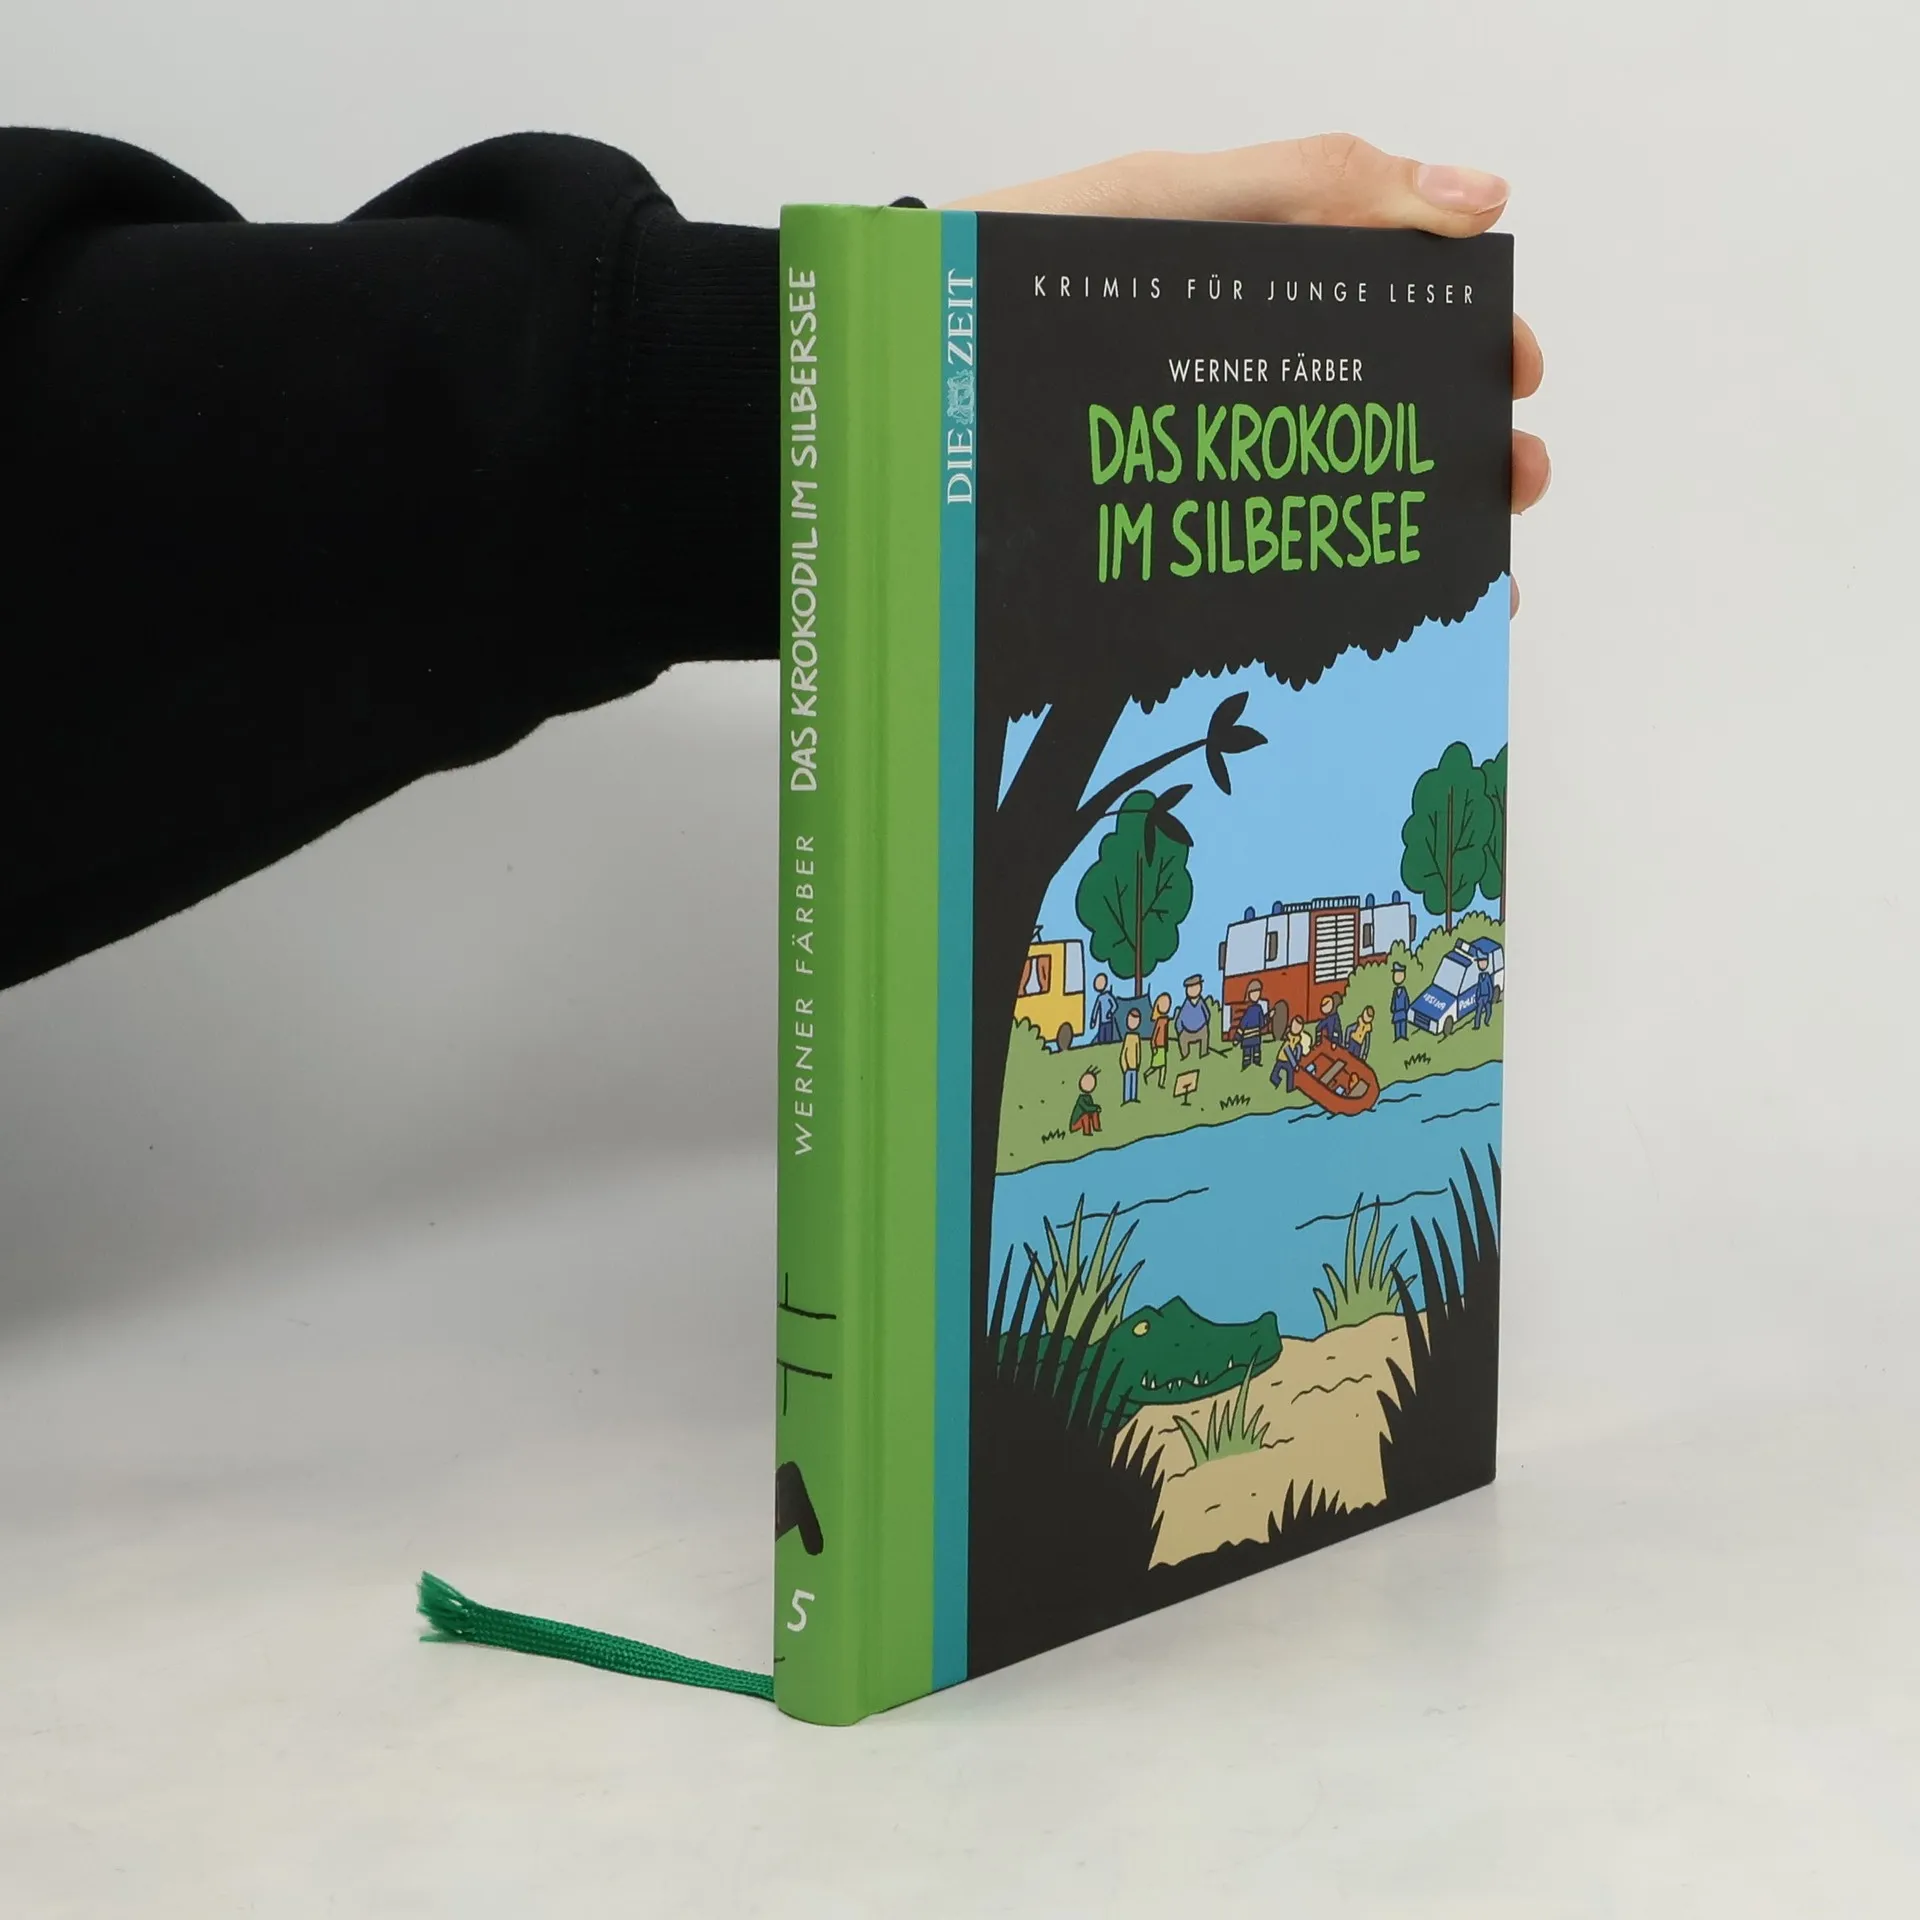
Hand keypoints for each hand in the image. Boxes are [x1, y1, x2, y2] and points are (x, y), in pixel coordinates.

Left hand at [951, 135, 1547, 613]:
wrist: (911, 369)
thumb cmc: (1024, 267)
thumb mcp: (1173, 206)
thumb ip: (1316, 187)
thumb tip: (1481, 195)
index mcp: (1261, 282)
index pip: (1395, 309)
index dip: (1468, 341)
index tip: (1517, 378)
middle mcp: (1240, 373)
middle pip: (1380, 412)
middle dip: (1462, 449)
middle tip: (1511, 482)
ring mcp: (1202, 451)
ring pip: (1328, 495)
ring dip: (1412, 534)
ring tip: (1466, 577)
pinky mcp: (1160, 521)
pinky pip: (1255, 560)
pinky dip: (1318, 590)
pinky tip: (1357, 621)